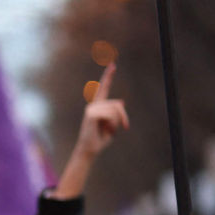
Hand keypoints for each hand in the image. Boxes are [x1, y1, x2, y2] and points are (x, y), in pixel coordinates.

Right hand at [54, 64, 126, 199]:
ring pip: (115, 110)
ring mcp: (91, 110)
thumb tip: (122, 102)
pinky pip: (109, 115)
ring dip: (118, 122)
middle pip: (117, 104)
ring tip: (112, 132)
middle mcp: (94, 106)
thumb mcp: (112, 125)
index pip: (103, 88)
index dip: (108, 76)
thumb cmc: (100, 139)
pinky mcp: (91, 115)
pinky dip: (112, 125)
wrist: (89, 150)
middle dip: (124, 116)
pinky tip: (106, 131)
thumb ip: (116, 114)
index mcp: (98, 106)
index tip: (113, 65)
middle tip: (126, 127)